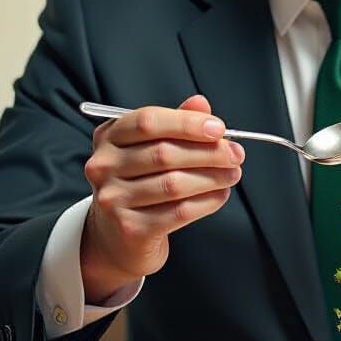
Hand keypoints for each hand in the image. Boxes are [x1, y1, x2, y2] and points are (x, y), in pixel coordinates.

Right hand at [79, 94, 243, 301]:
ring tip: (233, 174)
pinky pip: (179, 211)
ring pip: (174, 184)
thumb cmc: (140, 182)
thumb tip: (201, 103)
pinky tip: (221, 194)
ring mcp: (113, 199)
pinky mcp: (130, 228)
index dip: (187, 123)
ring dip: (213, 177)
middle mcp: (104, 166)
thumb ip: (175, 123)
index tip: (219, 129)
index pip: (148, 121)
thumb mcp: (151, 146)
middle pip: (165, 153)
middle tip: (236, 154)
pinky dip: (207, 201)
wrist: (116, 236)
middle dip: (209, 152)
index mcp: (108, 137)